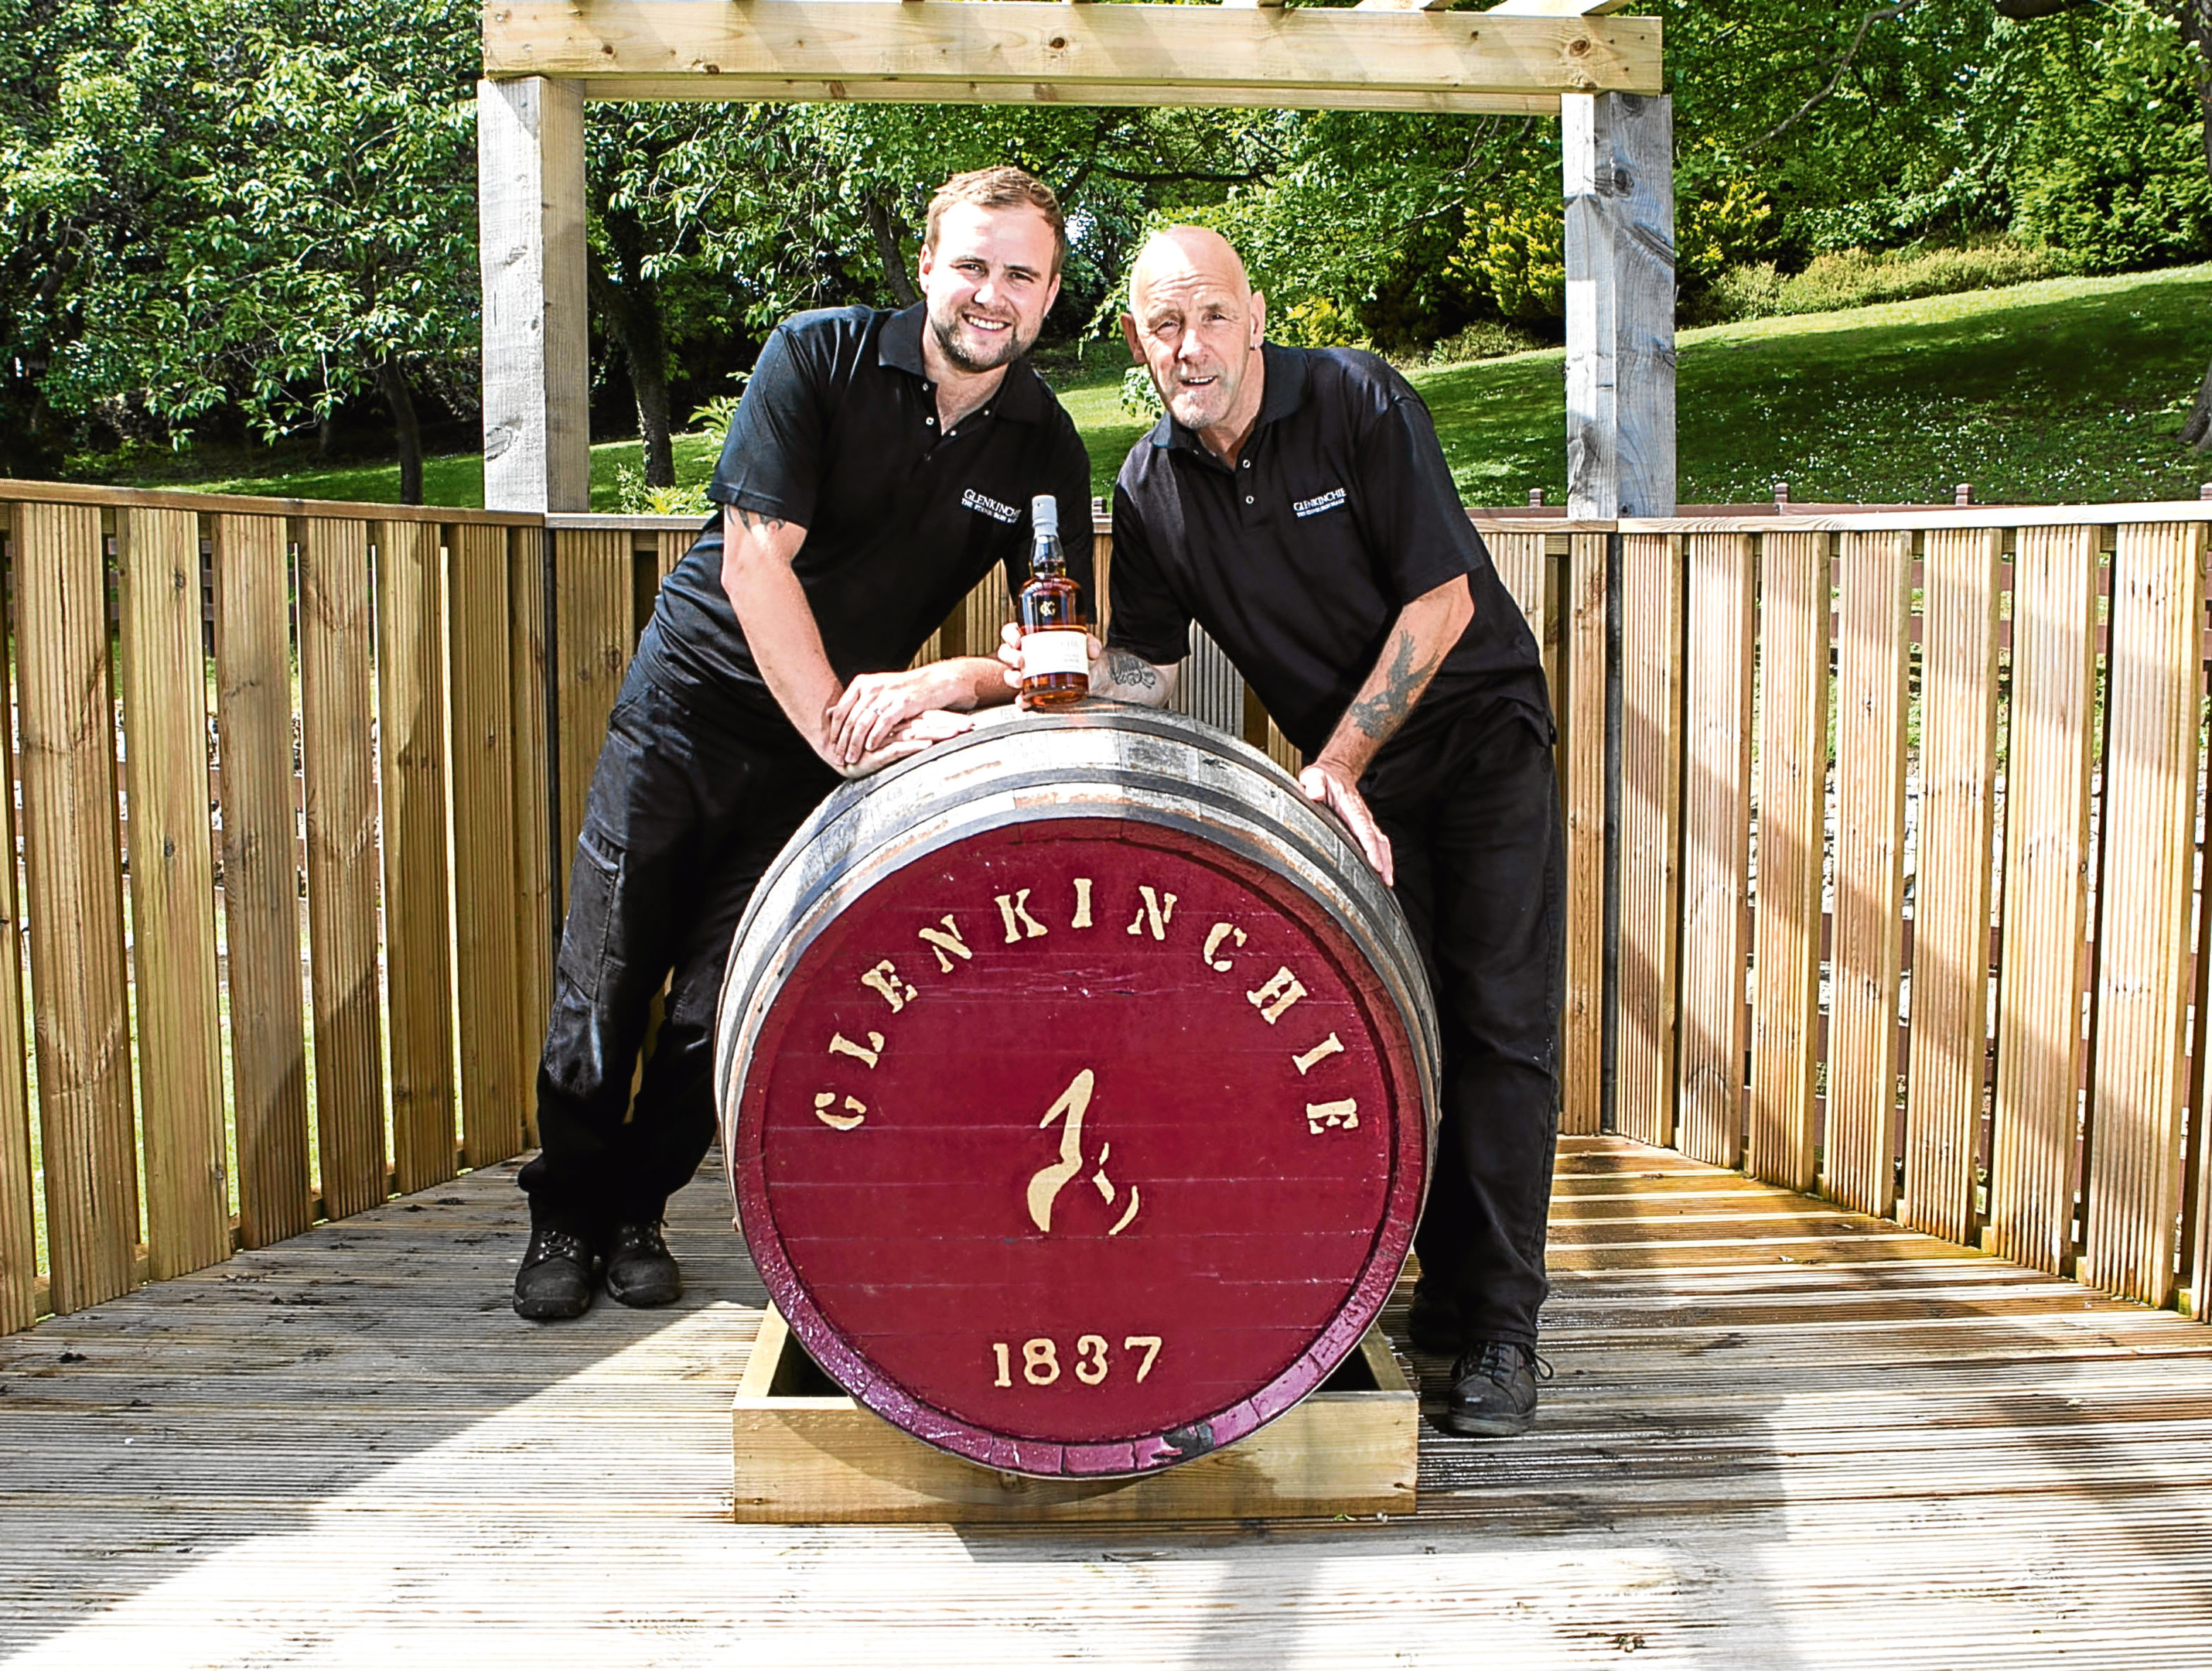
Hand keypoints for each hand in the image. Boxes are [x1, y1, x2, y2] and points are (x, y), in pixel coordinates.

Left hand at [825, 666, 964, 765]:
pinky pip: (883, 723)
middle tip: (837, 757)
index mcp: (861, 684)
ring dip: (856, 743)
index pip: (841, 710)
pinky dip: (875, 737)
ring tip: (851, 758)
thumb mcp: (875, 691)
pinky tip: (870, 749)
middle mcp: (871, 687)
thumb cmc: (902, 690)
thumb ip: (855, 702)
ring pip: (863, 723)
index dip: (834, 730)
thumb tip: (829, 714)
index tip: (830, 746)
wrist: (933, 682)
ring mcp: (886, 694)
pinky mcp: (901, 703)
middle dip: (843, 741)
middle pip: (850, 719)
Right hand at [833, 707, 974, 779]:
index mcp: (900, 722)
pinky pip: (898, 747)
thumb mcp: (891, 743)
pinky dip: (914, 746)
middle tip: (970, 725)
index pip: (928, 717)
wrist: (836, 754)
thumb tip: (929, 735)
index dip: (948, 718)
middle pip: (927, 722)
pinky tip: (928, 745)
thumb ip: (907, 737)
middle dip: (950, 724)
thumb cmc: (865, 751)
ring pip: (916, 732)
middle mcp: (895, 727)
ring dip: (937, 733)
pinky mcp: (877, 751)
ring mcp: (886, 737)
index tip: (970, 722)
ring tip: (957, 733)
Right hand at [998, 621, 1104, 700]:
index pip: (1012, 632)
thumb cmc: (1080, 655)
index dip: (1010, 634)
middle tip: (1021, 660)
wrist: (1090, 677)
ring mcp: (1027, 675)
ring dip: (1011, 677)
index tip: (1018, 639)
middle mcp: (1026, 656)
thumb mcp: (1085, 645)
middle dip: (1009, 656)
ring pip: (1009, 674)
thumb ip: (1090, 643)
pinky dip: (1020, 700)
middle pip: (1006, 652)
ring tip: (1020, 680)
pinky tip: (1023, 701)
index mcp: (1032, 639)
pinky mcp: (1033, 692)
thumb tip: (1092, 650)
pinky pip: (1020, 697)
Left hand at [1299, 758, 1393, 886]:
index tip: (1375, 863)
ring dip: (1386, 862)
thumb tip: (1315, 794)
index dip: (1370, 847)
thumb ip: (1314, 784)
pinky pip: (1378, 843)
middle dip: (1383, 860)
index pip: (1363, 829)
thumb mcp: (1314, 777)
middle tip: (1386, 880)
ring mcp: (1365, 821)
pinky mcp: (1365, 826)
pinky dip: (1383, 858)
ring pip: (1381, 843)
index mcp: (1350, 806)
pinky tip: (1382, 873)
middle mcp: (1362, 815)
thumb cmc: (1323, 778)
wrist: (1335, 772)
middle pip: (1377, 840)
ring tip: (1387, 883)